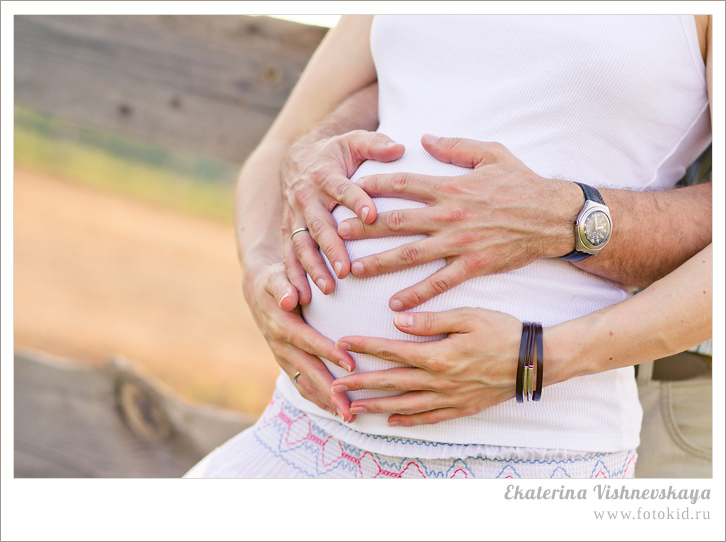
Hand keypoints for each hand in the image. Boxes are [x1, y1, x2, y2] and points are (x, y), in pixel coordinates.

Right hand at [242, 254, 356, 420]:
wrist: (259, 289)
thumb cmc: (276, 279)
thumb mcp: (277, 276)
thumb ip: (284, 285)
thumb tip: (290, 299)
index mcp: (282, 325)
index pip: (308, 341)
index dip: (329, 353)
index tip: (350, 364)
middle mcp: (281, 346)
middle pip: (308, 372)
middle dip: (329, 391)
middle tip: (350, 409)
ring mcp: (283, 358)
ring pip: (305, 384)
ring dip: (326, 402)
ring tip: (349, 417)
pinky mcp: (287, 364)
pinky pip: (302, 386)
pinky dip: (318, 400)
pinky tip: (336, 411)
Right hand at [281, 130, 404, 299]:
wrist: (298, 158)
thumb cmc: (336, 153)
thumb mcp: (353, 141)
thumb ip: (375, 144)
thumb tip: (400, 147)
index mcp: (324, 174)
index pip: (342, 188)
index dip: (356, 200)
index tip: (372, 214)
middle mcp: (306, 197)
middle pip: (319, 225)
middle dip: (332, 248)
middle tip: (347, 269)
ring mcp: (294, 217)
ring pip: (301, 245)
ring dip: (313, 268)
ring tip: (328, 289)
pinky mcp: (288, 231)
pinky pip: (288, 256)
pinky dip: (294, 277)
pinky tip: (302, 298)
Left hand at [330, 308, 522, 425]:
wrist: (536, 361)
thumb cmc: (503, 332)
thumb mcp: (468, 316)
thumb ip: (430, 321)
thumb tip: (396, 321)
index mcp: (438, 355)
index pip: (392, 351)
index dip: (365, 346)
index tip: (342, 343)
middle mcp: (440, 381)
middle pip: (391, 383)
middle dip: (360, 383)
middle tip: (334, 386)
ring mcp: (450, 398)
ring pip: (405, 405)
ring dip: (376, 406)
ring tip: (352, 408)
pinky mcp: (462, 408)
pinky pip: (429, 418)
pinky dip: (409, 421)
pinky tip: (392, 422)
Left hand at [338, 134, 579, 310]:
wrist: (553, 215)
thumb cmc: (522, 182)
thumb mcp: (491, 152)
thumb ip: (455, 146)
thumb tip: (425, 137)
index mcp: (450, 185)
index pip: (402, 183)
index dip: (372, 185)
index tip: (348, 189)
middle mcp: (449, 214)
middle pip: (396, 220)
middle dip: (363, 226)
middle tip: (335, 231)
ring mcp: (459, 242)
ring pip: (410, 254)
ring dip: (378, 262)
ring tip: (353, 270)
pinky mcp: (473, 265)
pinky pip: (438, 283)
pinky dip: (416, 294)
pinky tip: (394, 305)